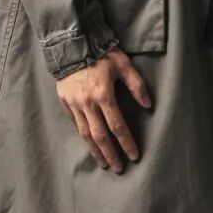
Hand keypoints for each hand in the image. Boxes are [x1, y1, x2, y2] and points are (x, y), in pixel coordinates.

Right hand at [55, 48, 151, 171]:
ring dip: (95, 151)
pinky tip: (88, 144)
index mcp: (104, 95)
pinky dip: (82, 135)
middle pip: (100, 136)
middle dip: (110, 154)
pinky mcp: (65, 101)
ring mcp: (74, 104)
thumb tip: (148, 105)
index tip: (133, 155)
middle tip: (118, 168)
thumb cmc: (101, 53)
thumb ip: (137, 86)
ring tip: (103, 163)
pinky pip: (74, 123)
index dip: (126, 142)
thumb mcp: (124, 65)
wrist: (72, 43)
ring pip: (85, 134)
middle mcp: (88, 104)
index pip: (117, 126)